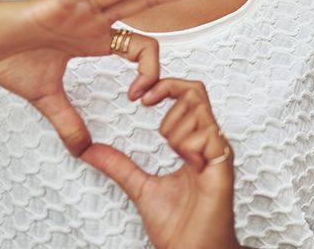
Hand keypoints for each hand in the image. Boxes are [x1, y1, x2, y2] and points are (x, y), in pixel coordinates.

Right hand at [0, 0, 217, 153]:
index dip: (149, 71)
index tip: (140, 97)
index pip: (141, 46)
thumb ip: (68, 121)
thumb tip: (82, 150)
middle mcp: (96, 16)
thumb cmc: (11, 58)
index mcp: (97, 37)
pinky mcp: (58, 1)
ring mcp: (80, 6)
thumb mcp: (46, 98)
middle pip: (147, 2)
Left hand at [82, 79, 239, 248]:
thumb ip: (120, 166)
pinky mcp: (222, 166)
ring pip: (199, 110)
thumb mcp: (139, 188)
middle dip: (168, 90)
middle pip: (196, 91)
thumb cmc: (178, 227)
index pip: (188, 96)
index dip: (164, 86)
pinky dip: (187, 143)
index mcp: (194, 143)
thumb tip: (91, 151)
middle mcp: (209, 143)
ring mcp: (217, 152)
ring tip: (170, 148)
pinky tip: (185, 161)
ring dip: (174, 123)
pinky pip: (207, 136)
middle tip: (144, 101)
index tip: (138, 97)